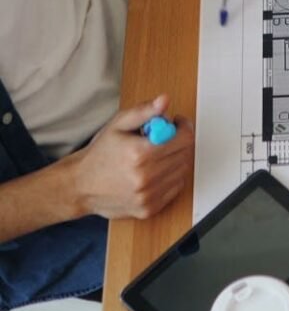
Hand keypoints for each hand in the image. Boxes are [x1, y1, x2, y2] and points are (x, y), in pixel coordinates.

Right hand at [70, 94, 193, 220]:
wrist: (81, 186)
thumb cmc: (100, 154)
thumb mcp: (118, 124)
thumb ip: (144, 111)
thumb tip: (164, 101)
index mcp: (140, 154)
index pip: (184, 139)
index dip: (184, 127)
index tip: (177, 123)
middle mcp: (146, 178)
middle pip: (186, 154)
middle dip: (179, 141)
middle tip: (164, 137)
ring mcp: (148, 196)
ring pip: (182, 172)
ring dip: (176, 159)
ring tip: (157, 154)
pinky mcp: (149, 209)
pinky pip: (175, 189)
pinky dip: (171, 177)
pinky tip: (155, 171)